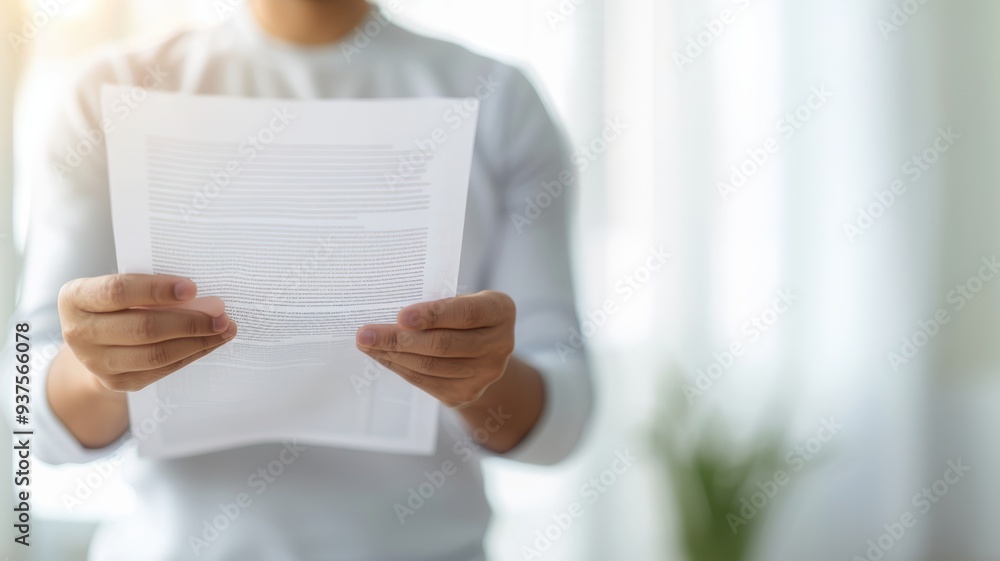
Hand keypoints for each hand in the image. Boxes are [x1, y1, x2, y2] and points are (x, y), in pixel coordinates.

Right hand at [58, 274, 236, 391]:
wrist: (94, 343)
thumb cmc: (115, 305)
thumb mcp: (120, 289)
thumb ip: (149, 288)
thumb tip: (199, 295)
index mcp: (76, 298)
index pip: (118, 292)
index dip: (157, 290)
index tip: (192, 287)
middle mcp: (80, 332)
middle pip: (142, 328)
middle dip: (189, 320)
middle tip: (221, 314)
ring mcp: (96, 362)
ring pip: (155, 354)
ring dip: (197, 341)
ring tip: (224, 329)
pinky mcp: (118, 382)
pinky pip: (162, 369)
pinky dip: (191, 354)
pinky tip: (210, 343)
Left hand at [355, 291, 515, 408]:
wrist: (483, 352)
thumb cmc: (462, 316)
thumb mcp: (461, 300)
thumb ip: (437, 304)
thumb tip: (387, 314)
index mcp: (500, 310)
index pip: (466, 313)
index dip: (433, 315)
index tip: (401, 315)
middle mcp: (500, 344)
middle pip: (444, 344)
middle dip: (399, 339)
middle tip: (366, 333)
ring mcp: (485, 374)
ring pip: (431, 366)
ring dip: (393, 355)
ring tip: (367, 343)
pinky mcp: (466, 394)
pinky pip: (425, 382)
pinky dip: (399, 367)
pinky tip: (382, 356)